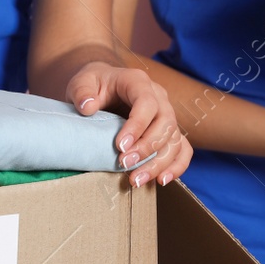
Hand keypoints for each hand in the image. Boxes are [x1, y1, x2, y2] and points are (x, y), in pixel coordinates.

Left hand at [66, 62, 191, 186]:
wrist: (103, 89)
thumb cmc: (94, 85)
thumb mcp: (82, 82)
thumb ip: (82, 91)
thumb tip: (88, 107)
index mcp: (138, 82)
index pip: (146, 103)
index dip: (137, 126)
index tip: (119, 146)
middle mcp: (158, 97)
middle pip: (166, 123)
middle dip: (147, 148)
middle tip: (125, 164)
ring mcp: (166, 115)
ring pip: (174, 140)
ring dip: (158, 163)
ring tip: (136, 180)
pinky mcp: (168, 132)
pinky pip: (182, 149)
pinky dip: (176, 166)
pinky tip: (160, 181)